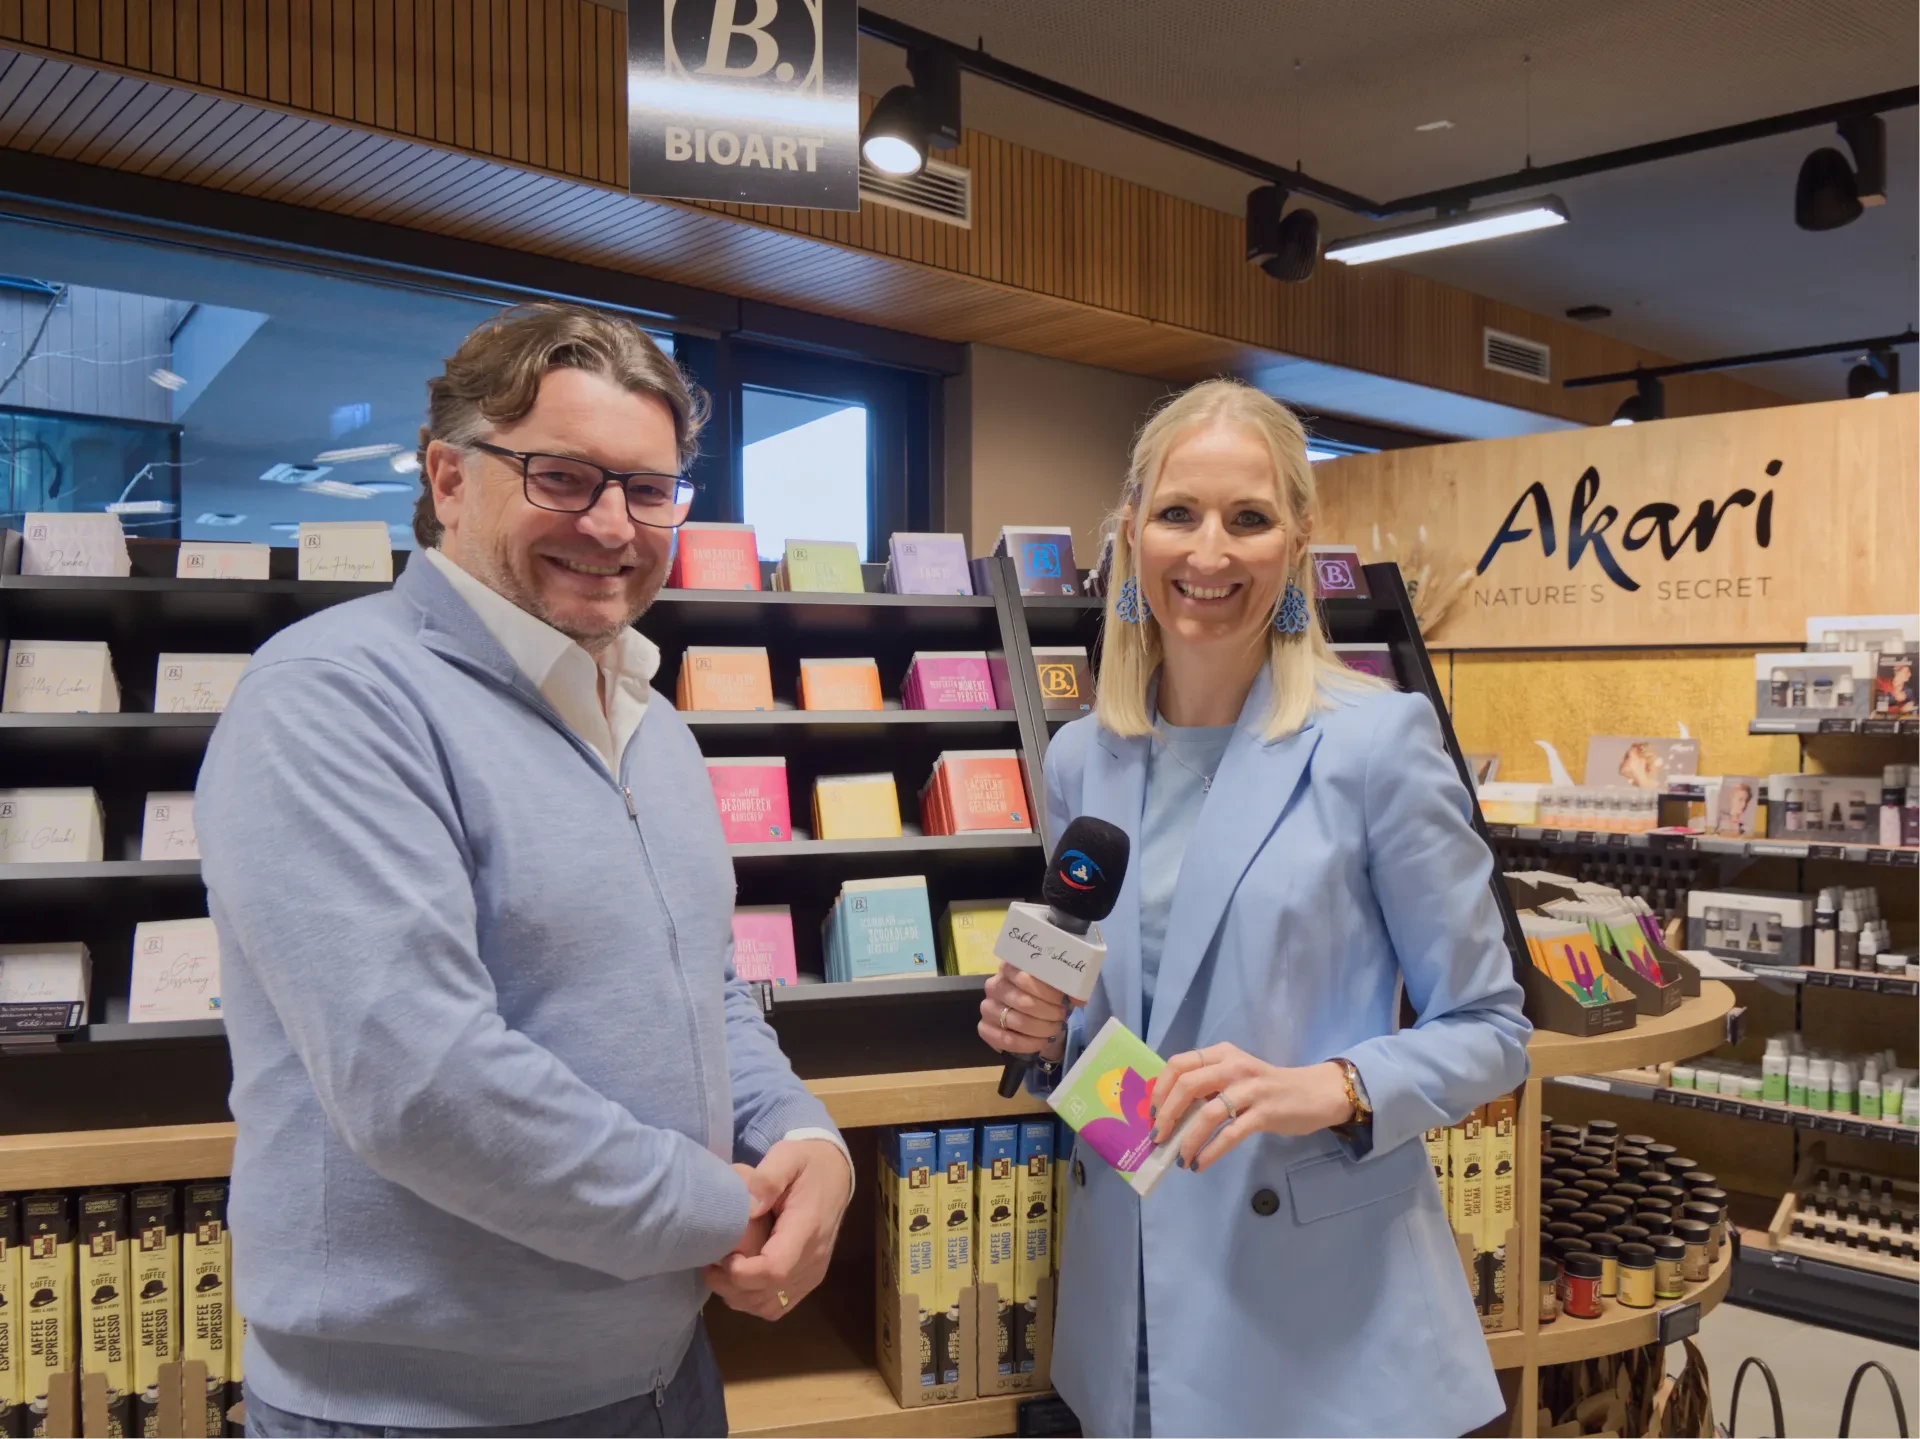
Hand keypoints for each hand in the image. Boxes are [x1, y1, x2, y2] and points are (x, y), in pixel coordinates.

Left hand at [704, 1140, 850, 1320]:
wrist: (835, 1172)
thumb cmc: (807, 1162)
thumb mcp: (787, 1156)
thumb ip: (767, 1179)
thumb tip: (747, 1208)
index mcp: (807, 1229)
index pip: (775, 1269)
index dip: (743, 1273)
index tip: (721, 1256)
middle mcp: (813, 1259)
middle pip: (768, 1294)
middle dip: (731, 1286)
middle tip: (710, 1263)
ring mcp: (812, 1273)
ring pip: (770, 1307)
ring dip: (739, 1297)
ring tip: (721, 1271)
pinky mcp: (808, 1279)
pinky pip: (778, 1306)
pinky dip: (753, 1301)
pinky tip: (740, 1280)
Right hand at [978, 964, 1072, 1060]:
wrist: (1032, 1016)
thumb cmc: (1045, 996)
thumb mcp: (1057, 985)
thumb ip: (1068, 986)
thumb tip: (1077, 998)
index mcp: (1010, 967)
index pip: (1026, 977)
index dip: (1048, 991)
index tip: (1062, 1000)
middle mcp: (994, 985)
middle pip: (1024, 1002)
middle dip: (1049, 1013)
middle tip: (1061, 1016)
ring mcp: (987, 1007)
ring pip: (1018, 1022)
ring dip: (1042, 1029)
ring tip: (1055, 1028)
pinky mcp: (984, 1028)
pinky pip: (1007, 1040)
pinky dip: (1029, 1044)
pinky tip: (1041, 1041)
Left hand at [1147, 1046, 1352, 1173]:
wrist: (1314, 1093)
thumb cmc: (1267, 1086)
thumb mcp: (1235, 1075)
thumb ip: (1208, 1084)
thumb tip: (1169, 1112)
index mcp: (1221, 1053)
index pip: (1178, 1064)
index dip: (1159, 1089)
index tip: (1151, 1113)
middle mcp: (1233, 1065)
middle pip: (1187, 1085)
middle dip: (1166, 1114)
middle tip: (1158, 1138)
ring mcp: (1250, 1089)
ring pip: (1208, 1113)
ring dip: (1187, 1139)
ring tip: (1180, 1158)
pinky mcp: (1265, 1113)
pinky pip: (1230, 1134)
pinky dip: (1210, 1151)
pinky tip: (1200, 1164)